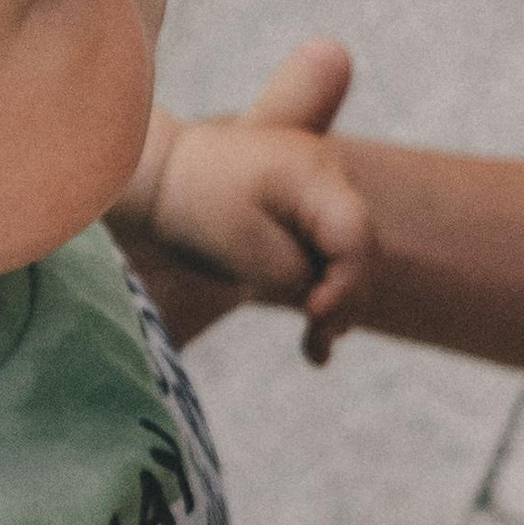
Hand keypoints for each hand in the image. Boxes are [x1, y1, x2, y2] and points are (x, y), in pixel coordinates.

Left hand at [125, 40, 370, 365]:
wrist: (163, 174)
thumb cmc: (194, 202)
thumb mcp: (241, 244)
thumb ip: (293, 274)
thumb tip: (326, 302)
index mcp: (312, 173)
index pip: (353, 236)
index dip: (346, 282)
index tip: (315, 315)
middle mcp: (331, 177)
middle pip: (359, 251)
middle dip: (343, 301)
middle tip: (315, 346)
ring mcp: (326, 194)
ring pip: (349, 261)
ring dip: (335, 306)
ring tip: (313, 351)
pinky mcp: (314, 216)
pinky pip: (331, 260)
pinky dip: (322, 295)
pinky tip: (314, 343)